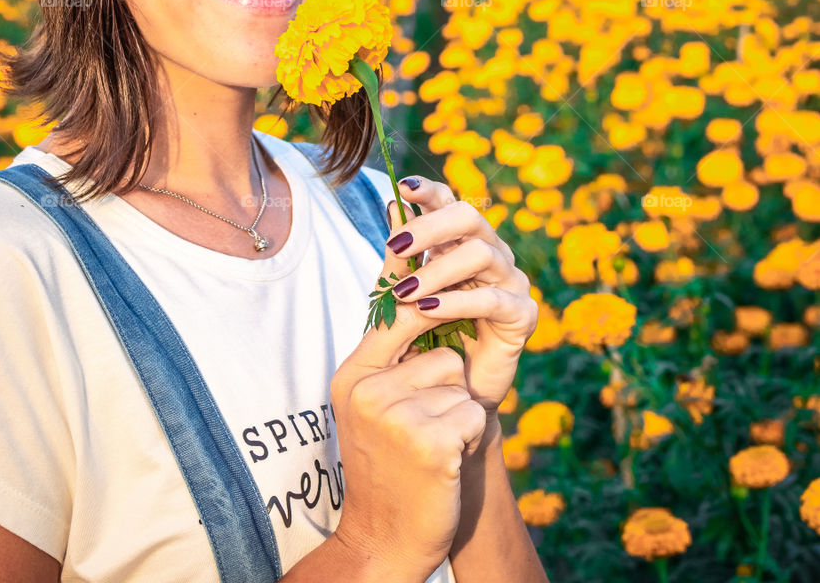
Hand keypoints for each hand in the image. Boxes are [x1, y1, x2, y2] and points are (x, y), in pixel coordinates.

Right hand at [331, 291, 487, 580]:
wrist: (384, 541)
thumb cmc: (387, 467)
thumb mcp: (372, 405)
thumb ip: (388, 355)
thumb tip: (409, 288)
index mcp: (353, 376)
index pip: (394, 315)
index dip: (427, 304)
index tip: (444, 285)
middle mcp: (368, 391)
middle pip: (443, 355)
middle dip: (448, 388)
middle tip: (424, 428)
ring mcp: (396, 418)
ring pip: (461, 385)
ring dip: (458, 415)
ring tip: (431, 447)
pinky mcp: (430, 444)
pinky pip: (473, 414)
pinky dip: (468, 438)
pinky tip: (443, 464)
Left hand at [382, 176, 538, 414]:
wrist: (451, 393)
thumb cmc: (426, 337)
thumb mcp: (405, 293)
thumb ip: (400, 255)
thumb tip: (393, 203)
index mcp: (462, 242)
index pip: (451, 203)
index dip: (430, 192)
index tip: (405, 187)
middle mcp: (491, 253)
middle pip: (470, 217)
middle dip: (431, 227)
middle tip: (396, 246)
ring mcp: (511, 281)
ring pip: (481, 254)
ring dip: (437, 271)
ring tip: (404, 293)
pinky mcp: (522, 314)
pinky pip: (492, 299)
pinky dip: (457, 302)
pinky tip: (428, 310)